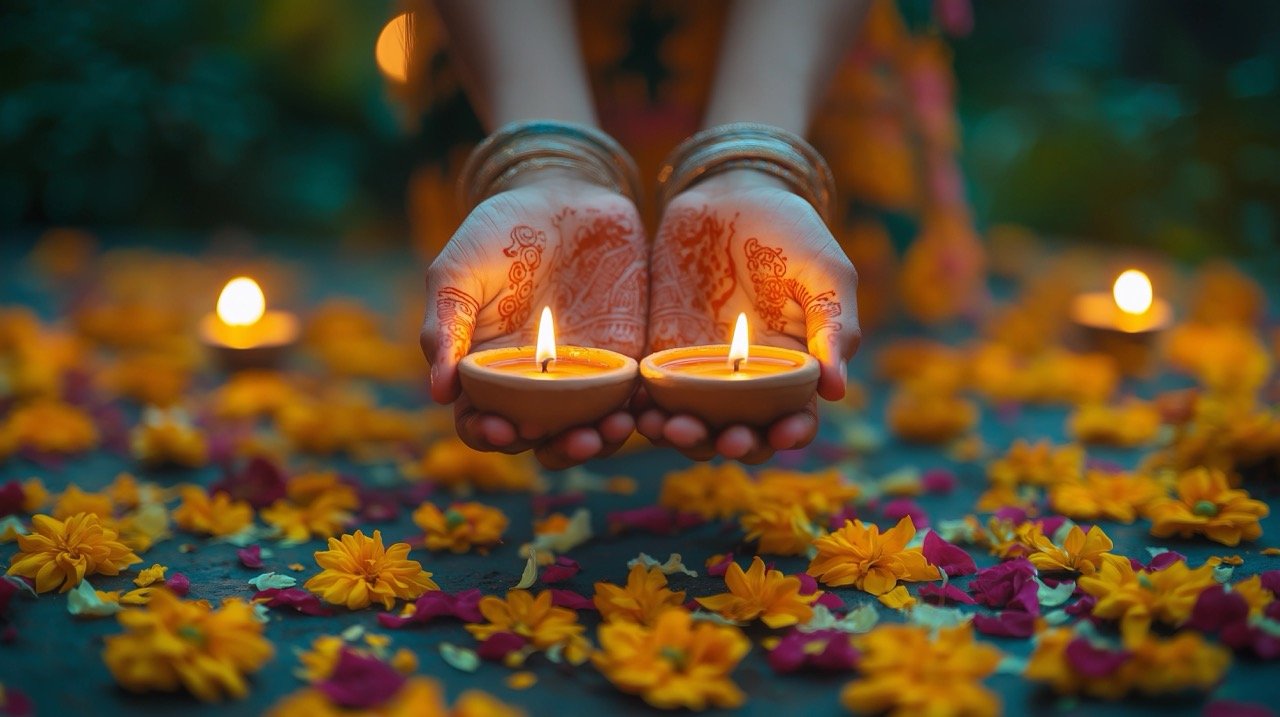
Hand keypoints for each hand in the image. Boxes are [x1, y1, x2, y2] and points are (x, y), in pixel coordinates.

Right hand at [421, 169, 646, 468]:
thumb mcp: (457, 271)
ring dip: (601, 439)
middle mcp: (535, 384)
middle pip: (543, 438)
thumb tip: (438, 392)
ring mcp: (582, 372)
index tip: (503, 430)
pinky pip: (632, 393)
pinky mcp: (626, 352)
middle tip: (572, 440)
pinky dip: (639, 409)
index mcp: (487, 372)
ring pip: (590, 426)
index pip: (483, 423)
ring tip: (612, 431)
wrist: (561, 194)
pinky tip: (643, 408)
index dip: (489, 436)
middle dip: (557, 449)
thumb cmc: (497, 232)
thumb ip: (446, 327)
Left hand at [638, 168, 860, 462]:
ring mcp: (700, 370)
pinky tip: (637, 412)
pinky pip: (651, 392)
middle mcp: (746, 383)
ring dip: (683, 437)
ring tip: (670, 429)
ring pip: (693, 422)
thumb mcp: (824, 272)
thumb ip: (835, 327)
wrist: (728, 194)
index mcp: (792, 371)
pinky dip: (643, 410)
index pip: (794, 420)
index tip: (781, 435)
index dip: (789, 435)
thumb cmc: (790, 233)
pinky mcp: (660, 351)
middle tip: (724, 439)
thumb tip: (837, 391)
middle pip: (740, 433)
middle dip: (733, 445)